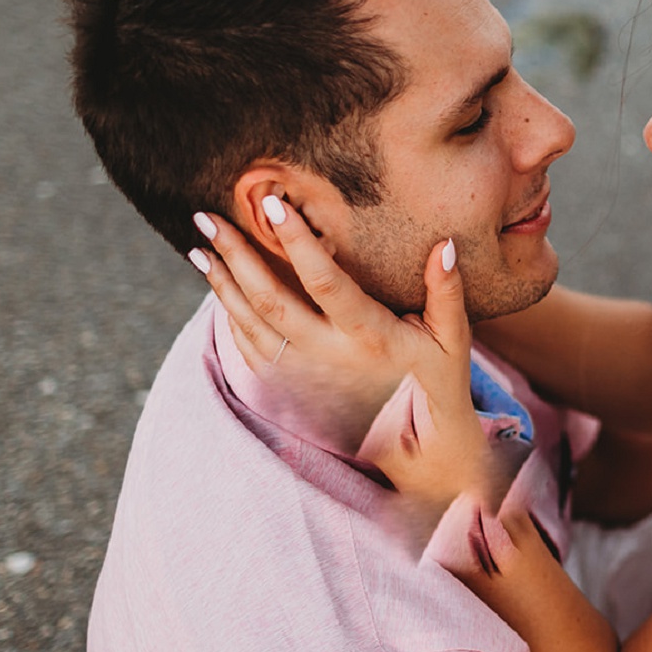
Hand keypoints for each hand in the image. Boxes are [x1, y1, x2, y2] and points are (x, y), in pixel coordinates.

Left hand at [190, 201, 513, 517]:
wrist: (417, 449)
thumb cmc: (437, 382)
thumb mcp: (452, 341)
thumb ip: (447, 292)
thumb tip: (445, 244)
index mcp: (370, 338)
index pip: (325, 282)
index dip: (297, 242)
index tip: (271, 203)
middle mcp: (331, 358)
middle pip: (271, 302)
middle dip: (236, 257)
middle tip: (206, 216)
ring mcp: (307, 378)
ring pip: (252, 327)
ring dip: (222, 286)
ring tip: (200, 248)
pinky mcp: (293, 390)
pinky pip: (251, 351)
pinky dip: (230, 316)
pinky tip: (218, 286)